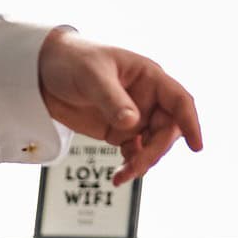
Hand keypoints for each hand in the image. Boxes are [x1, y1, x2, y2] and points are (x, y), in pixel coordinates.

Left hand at [37, 26, 201, 184]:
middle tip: (137, 166)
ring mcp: (132, 116)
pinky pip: (132, 152)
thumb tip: (133, 123)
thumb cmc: (73, 61)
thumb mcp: (92, 76)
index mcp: (149, 78)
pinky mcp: (116, 131)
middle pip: (166, 129)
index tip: (196, 146)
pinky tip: (118, 176)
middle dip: (156, 150)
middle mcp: (146, 99)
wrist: (42, 71)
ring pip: (151, 144)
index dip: (190, 122)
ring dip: (142, 162)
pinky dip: (129, 165)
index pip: (179, 101)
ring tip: (122, 176)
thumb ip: (112, 100)